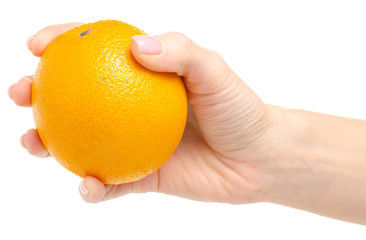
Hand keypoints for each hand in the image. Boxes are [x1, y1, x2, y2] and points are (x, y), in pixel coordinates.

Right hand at [9, 23, 274, 203]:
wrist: (257, 158)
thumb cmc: (239, 110)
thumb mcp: (213, 71)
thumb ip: (180, 52)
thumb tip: (135, 45)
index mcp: (145, 77)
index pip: (97, 53)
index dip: (62, 44)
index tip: (36, 45)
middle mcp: (133, 108)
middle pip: (76, 98)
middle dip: (39, 94)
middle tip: (21, 94)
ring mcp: (134, 143)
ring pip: (81, 142)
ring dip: (49, 144)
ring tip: (32, 142)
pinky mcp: (142, 176)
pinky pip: (109, 182)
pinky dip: (92, 186)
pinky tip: (86, 183)